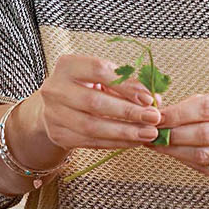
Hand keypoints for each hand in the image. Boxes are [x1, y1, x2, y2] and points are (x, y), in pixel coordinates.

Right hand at [35, 54, 161, 150]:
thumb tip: (154, 98)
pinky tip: (133, 142)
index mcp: (68, 66)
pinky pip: (91, 142)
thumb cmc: (85, 87)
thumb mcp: (102, 78)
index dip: (125, 85)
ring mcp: (53, 114)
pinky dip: (115, 143)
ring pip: (92, 126)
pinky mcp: (58, 135)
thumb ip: (126, 84)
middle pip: (94, 102)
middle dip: (128, 112)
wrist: (56, 107)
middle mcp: (55, 89)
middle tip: (153, 118)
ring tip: (148, 133)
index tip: (148, 98)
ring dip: (124, 132)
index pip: (98, 71)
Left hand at [151, 90, 208, 181]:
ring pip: (203, 154)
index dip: (178, 113)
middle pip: (204, 133)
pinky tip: (173, 153)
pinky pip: (206, 168)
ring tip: (158, 144)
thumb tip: (158, 114)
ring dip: (175, 150)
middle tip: (153, 132)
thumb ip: (193, 105)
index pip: (206, 107)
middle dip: (173, 133)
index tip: (158, 117)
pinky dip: (184, 161)